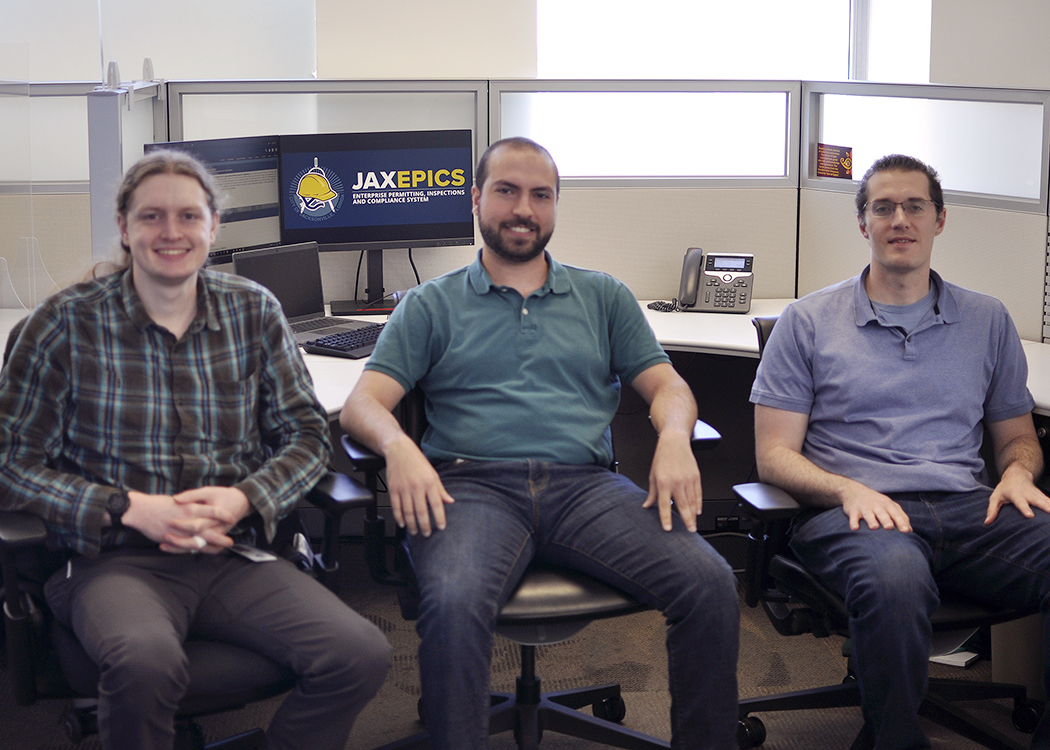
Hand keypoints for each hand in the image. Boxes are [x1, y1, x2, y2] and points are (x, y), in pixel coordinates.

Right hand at [122, 490, 242, 553]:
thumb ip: (191, 506)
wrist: (141, 510)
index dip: (223, 516)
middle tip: (230, 542)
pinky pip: (185, 548)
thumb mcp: (179, 501)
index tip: (232, 518)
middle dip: (221, 537)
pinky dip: (194, 551)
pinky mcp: (172, 539)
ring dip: (210, 547)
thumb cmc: (159, 503)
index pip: (213, 511)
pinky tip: (201, 552)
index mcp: (191, 507)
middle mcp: (187, 520)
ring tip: (220, 550)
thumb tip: (200, 508)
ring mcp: (180, 532)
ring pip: (199, 542)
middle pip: (209, 531)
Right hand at [384, 435, 454, 536]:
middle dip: (424, 525)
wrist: (399, 450)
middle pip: (421, 511)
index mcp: (429, 482)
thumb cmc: (418, 461)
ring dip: (412, 524)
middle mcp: (417, 486)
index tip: (441, 527)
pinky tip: (403, 523)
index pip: (436, 504)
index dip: (439, 517)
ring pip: (408, 511)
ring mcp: (404, 488)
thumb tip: (450, 501)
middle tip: (427, 534)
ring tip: (415, 531)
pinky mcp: (393, 489)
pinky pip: (396, 507)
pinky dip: (399, 517)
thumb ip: (441, 490)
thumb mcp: (433, 474)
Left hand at [642, 430, 700, 531]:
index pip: (664, 505)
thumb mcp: (653, 475)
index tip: (668, 528)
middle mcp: (676, 482)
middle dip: (687, 520)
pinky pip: (699, 494)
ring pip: (692, 501)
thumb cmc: (662, 458)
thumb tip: (647, 506)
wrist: (674, 442)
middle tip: (690, 531)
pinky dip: (699, 503)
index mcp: (663, 482)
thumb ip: (652, 493)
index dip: (666, 518)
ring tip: (694, 525)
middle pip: (683, 505)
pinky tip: (698, 511)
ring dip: (694, 515)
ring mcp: (688, 480)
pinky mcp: (696, 477)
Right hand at [841, 484, 911, 531]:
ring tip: (874, 527)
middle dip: (886, 520)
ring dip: (871, 520)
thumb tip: (910, 530)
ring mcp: (864, 508)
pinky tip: (855, 528)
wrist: (854, 491)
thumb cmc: (876, 502)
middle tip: (889, 527)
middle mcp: (876, 506)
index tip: (906, 531)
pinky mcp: (853, 510)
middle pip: (882, 514)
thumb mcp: (889, 505)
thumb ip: (900, 516)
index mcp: (887, 505)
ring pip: (868, 515)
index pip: (896, 513)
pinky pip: (853, 517)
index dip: (901, 522)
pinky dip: (853, 522)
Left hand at [986, 463, 1049, 523]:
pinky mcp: (1043, 496)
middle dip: (1046, 507)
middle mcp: (1029, 494)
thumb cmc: (1005, 488)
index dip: (1025, 508)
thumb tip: (987, 522)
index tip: (1030, 516)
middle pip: (1039, 501)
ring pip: (1048, 501)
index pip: (1020, 502)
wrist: (1017, 474)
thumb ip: (992, 510)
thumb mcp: (995, 497)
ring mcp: (1038, 495)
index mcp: (1016, 495)